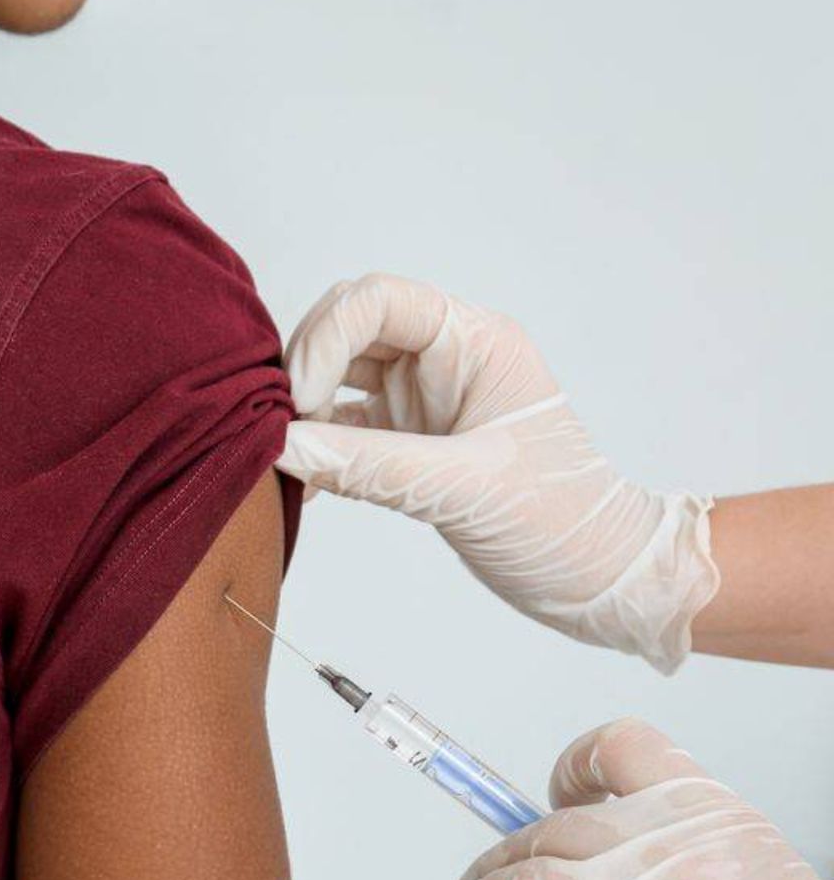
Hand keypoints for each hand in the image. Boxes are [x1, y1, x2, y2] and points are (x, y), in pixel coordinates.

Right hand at [275, 272, 718, 672]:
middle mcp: (446, 357)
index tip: (300, 400)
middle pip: (347, 328)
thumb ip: (368, 466)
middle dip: (304, 368)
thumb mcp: (463, 490)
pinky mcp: (409, 439)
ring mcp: (425, 397)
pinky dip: (315, 447)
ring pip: (337, 374)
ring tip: (281, 455)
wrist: (601, 578)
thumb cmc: (563, 523)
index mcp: (475, 342)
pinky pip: (343, 425)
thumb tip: (281, 447)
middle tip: (279, 427)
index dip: (326, 339)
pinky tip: (298, 483)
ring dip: (302, 409)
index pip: (378, 301)